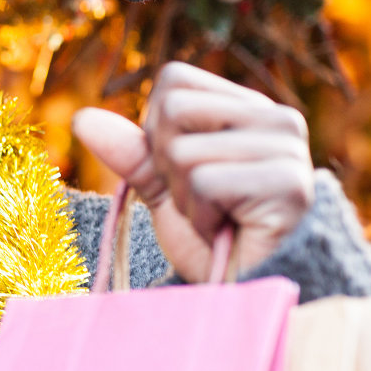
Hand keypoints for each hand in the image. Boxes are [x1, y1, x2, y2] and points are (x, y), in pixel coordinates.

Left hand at [72, 62, 314, 282]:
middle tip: (201, 201)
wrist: (242, 290)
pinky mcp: (289, 184)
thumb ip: (131, 151)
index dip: (157, 130)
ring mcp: (287, 148)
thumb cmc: (208, 238)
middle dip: (166, 164)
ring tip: (217, 219)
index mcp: (247, 108)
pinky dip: (202, 218)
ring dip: (185, 198)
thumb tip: (81, 117)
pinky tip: (229, 232)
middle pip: (173, 106)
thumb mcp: (161, 188)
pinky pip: (205, 184)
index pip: (174, 80)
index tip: (182, 172)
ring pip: (183, 151)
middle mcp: (276, 117)